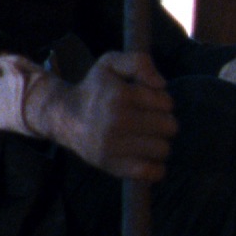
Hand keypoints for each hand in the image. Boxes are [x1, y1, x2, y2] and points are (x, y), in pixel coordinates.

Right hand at [27, 50, 176, 180]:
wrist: (66, 118)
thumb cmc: (95, 89)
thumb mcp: (111, 63)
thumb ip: (139, 62)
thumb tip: (162, 84)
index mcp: (119, 96)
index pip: (166, 103)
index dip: (162, 101)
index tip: (149, 102)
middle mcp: (116, 121)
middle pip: (169, 127)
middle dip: (164, 122)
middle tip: (150, 121)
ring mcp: (114, 147)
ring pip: (163, 150)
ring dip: (159, 143)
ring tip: (147, 137)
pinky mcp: (113, 167)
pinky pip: (150, 173)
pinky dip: (155, 168)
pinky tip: (146, 157)